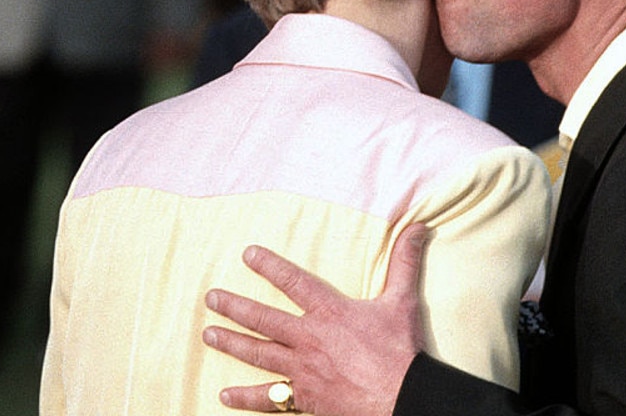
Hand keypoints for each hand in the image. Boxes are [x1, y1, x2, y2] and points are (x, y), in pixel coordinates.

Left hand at [203, 223, 428, 414]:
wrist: (400, 395)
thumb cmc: (400, 349)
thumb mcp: (403, 300)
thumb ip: (404, 262)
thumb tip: (417, 227)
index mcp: (329, 312)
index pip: (293, 282)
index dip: (269, 266)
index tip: (247, 254)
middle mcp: (308, 338)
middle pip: (263, 319)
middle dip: (235, 307)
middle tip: (211, 298)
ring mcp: (302, 369)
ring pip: (258, 354)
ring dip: (231, 343)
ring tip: (208, 334)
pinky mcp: (304, 396)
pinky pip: (269, 398)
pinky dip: (245, 397)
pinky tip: (224, 395)